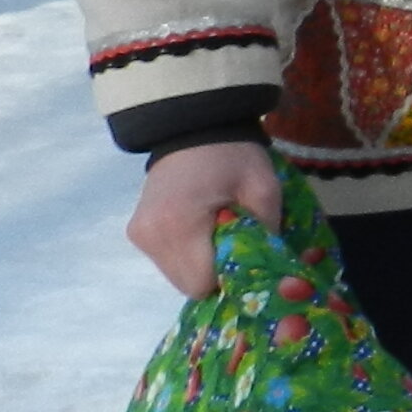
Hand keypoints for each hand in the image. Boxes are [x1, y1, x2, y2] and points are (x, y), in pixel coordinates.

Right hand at [129, 137, 281, 299]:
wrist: (192, 126)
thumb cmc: (232, 155)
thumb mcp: (263, 188)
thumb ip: (268, 232)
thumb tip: (274, 270)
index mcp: (179, 226)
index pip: (202, 284)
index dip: (228, 279)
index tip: (246, 260)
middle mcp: (151, 237)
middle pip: (188, 285)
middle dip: (216, 274)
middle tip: (235, 246)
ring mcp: (139, 235)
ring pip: (176, 276)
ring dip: (201, 265)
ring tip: (217, 234)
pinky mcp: (136, 232)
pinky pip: (167, 261)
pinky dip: (187, 255)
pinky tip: (200, 230)